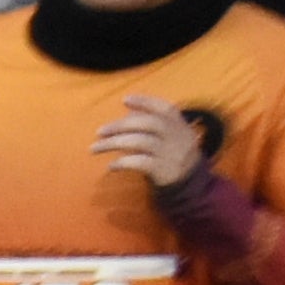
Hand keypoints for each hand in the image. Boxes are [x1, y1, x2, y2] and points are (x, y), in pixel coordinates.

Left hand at [92, 98, 211, 194]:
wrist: (190, 184)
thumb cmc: (172, 155)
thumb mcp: (169, 137)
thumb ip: (152, 124)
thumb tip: (129, 112)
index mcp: (179, 125)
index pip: (165, 108)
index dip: (146, 102)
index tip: (125, 99)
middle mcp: (177, 136)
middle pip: (148, 124)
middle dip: (121, 125)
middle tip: (99, 131)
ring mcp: (171, 153)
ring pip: (140, 142)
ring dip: (113, 143)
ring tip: (95, 148)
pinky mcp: (163, 170)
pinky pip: (139, 162)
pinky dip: (122, 162)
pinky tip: (111, 166)